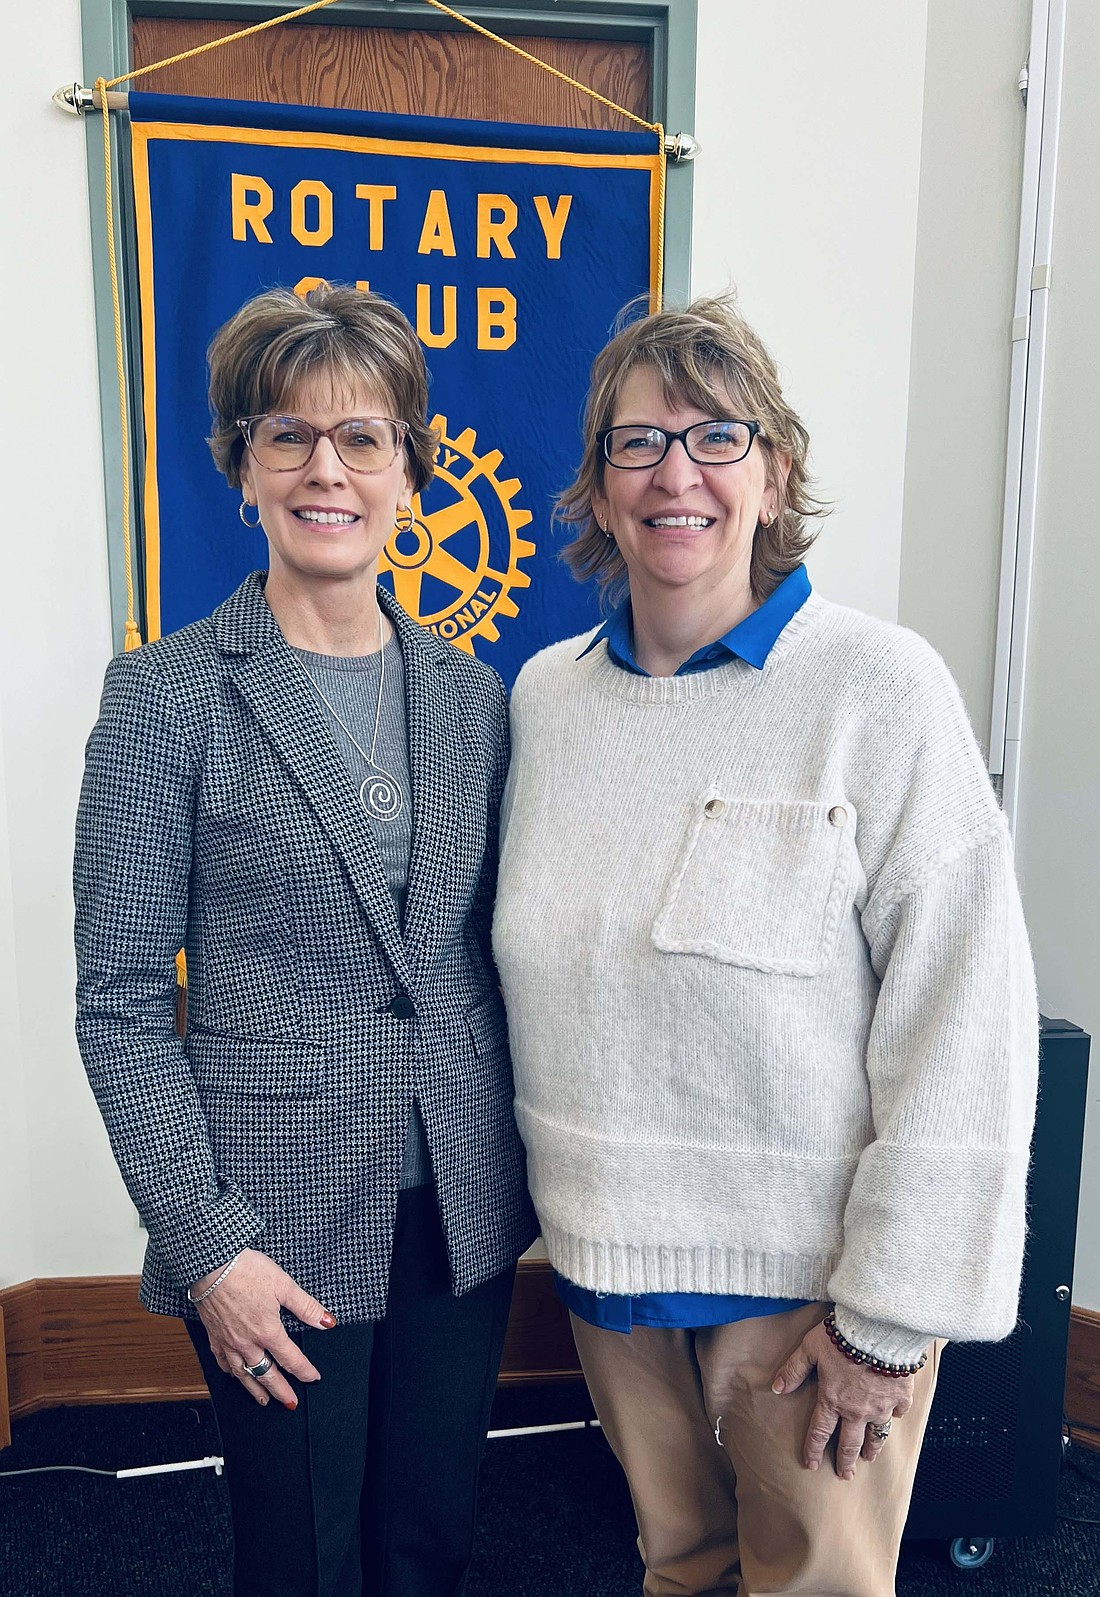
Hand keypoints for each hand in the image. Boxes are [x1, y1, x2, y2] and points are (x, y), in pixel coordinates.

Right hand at [192, 1249, 336, 1409]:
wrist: (210, 1265)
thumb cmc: (246, 1270)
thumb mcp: (284, 1284)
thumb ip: (306, 1307)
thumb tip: (327, 1322)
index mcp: (268, 1331)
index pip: (291, 1359)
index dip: (304, 1371)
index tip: (313, 1378)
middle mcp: (247, 1343)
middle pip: (267, 1374)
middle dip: (280, 1391)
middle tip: (289, 1403)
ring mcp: (228, 1342)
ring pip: (243, 1374)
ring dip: (254, 1389)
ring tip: (262, 1400)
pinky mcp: (213, 1335)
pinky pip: (222, 1362)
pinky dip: (230, 1372)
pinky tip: (233, 1374)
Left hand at [771, 1320, 914, 1478]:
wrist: (878, 1330)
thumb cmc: (841, 1336)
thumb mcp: (810, 1348)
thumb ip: (794, 1369)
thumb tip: (777, 1387)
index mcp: (833, 1399)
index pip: (820, 1431)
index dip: (813, 1449)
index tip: (812, 1465)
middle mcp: (857, 1410)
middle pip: (850, 1443)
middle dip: (846, 1462)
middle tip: (846, 1476)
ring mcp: (881, 1406)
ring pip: (876, 1434)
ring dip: (872, 1448)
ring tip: (869, 1458)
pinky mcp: (901, 1396)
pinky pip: (899, 1411)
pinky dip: (896, 1415)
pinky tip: (895, 1417)